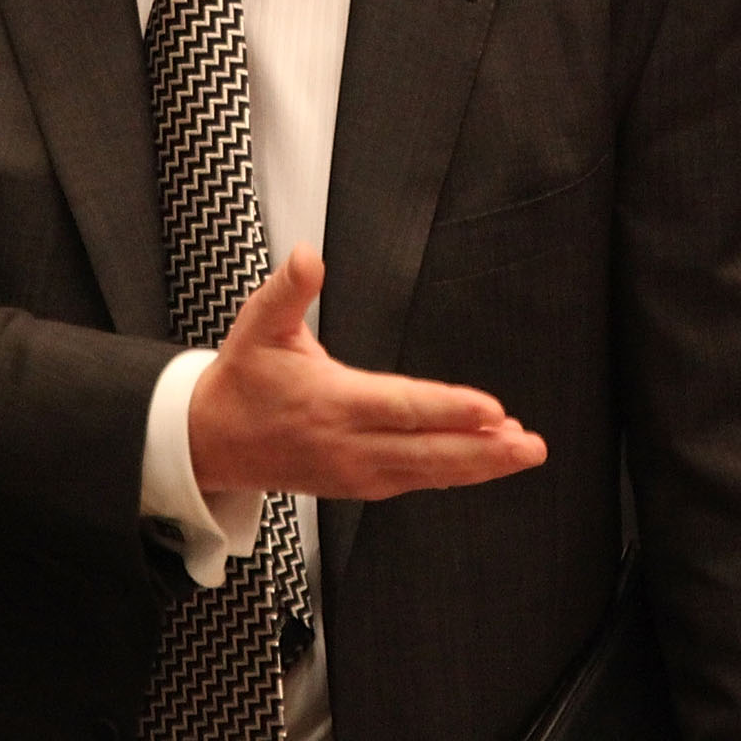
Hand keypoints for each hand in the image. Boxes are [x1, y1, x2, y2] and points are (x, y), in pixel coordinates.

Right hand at [186, 246, 546, 500]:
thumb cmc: (243, 379)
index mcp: (331, 403)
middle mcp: (349, 445)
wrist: (211, 442)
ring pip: (428, 472)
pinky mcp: (359, 484)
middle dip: (484, 450)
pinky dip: (453, 473)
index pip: (402, 409)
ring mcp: (356, 472)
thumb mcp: (257, 324)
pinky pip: (416, 480)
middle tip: (529, 445)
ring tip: (521, 452)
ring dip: (479, 465)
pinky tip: (484, 462)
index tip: (491, 409)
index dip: (449, 410)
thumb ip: (288, 289)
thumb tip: (309, 256)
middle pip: (427, 452)